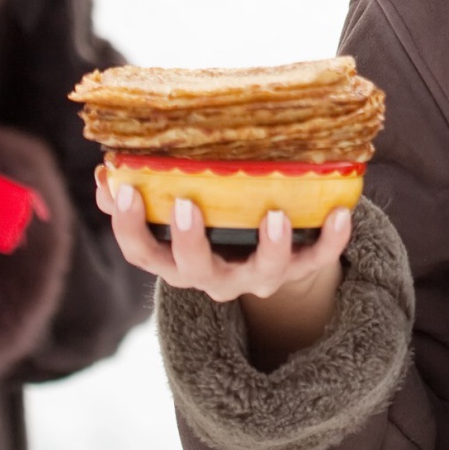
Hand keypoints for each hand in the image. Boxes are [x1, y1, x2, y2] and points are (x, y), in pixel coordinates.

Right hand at [96, 166, 351, 367]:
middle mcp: (214, 277)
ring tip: (276, 214)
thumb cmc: (213, 222)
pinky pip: (317, 259)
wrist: (269, 257)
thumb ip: (142, 196)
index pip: (143, 253)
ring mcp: (258, 277)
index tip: (124, 190)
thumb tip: (106, 172)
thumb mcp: (177, 214)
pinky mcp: (298, 269)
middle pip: (194, 270)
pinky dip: (331, 240)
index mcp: (178, 262)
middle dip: (189, 240)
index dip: (128, 226)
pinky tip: (342, 211)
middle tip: (185, 204)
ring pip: (263, 273)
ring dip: (270, 245)